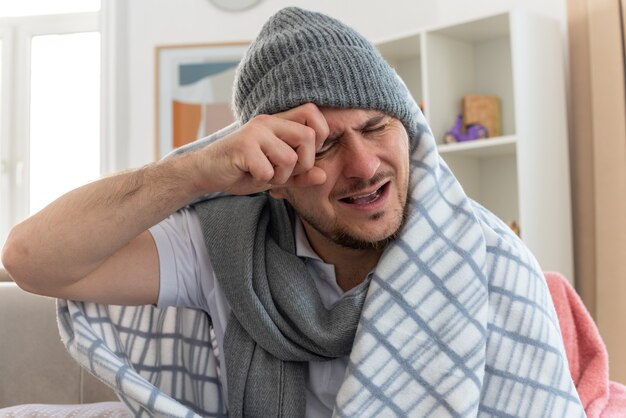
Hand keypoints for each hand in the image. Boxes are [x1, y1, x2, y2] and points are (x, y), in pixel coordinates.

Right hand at [191, 103, 328, 195]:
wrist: (204, 172)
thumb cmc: (241, 171)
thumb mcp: (275, 174)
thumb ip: (300, 175)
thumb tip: (324, 176)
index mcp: (278, 122)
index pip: (312, 113)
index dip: (318, 137)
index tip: (303, 157)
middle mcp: (268, 121)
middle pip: (308, 136)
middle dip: (303, 163)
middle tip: (284, 172)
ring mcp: (255, 132)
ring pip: (290, 158)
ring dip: (279, 176)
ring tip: (262, 174)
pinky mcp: (243, 146)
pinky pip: (268, 171)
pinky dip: (261, 180)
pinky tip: (248, 174)